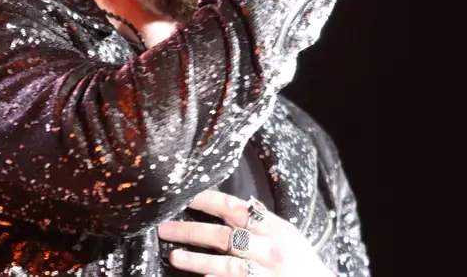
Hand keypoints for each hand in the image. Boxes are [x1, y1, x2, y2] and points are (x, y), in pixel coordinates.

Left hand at [158, 189, 333, 276]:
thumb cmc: (303, 263)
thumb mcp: (289, 235)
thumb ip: (266, 220)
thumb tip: (244, 202)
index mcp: (276, 228)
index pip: (236, 209)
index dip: (208, 201)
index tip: (184, 198)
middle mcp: (271, 249)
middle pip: (224, 235)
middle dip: (191, 231)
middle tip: (164, 228)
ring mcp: (267, 272)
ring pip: (227, 263)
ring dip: (198, 260)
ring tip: (175, 257)